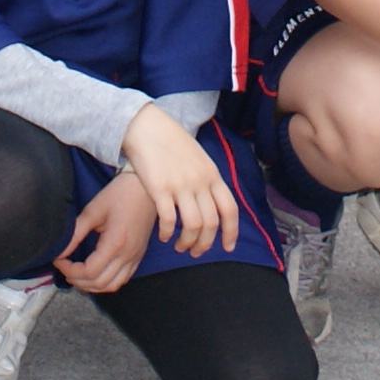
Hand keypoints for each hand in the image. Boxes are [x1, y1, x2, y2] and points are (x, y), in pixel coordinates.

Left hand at [57, 171, 155, 293]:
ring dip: (92, 286)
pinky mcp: (139, 257)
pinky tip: (95, 273)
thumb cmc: (120, 194)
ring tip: (77, 275)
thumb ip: (75, 233)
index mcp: (116, 243)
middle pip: (99, 283)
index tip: (59, 260)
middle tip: (64, 268)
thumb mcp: (93, 210)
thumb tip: (59, 251)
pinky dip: (106, 283)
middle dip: (77, 280)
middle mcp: (127, 255)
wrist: (146, 188)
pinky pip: (123, 279)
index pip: (89, 271)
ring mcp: (135, 258)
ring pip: (112, 286)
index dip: (69, 270)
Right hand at [117, 106, 240, 261]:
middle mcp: (200, 182)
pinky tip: (164, 236)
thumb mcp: (199, 160)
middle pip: (211, 223)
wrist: (148, 127)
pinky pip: (169, 220)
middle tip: (195, 252)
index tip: (227, 248)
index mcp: (212, 175)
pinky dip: (168, 233)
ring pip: (193, 225)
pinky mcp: (160, 188)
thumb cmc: (172, 144)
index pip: (230, 209)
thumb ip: (207, 181)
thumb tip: (212, 206)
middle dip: (205, 244)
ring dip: (188, 242)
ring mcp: (180, 185)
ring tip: (180, 246)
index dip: (231, 232)